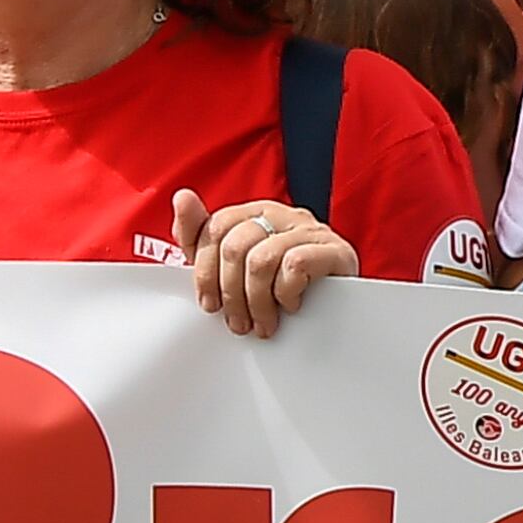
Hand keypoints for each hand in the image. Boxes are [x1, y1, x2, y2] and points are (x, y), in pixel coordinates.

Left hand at [174, 187, 355, 337]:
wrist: (340, 307)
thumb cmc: (284, 286)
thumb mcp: (234, 265)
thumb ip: (203, 234)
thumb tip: (182, 197)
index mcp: (256, 212)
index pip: (216, 227)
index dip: (206, 270)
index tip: (210, 305)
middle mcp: (283, 213)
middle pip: (235, 246)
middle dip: (230, 293)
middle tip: (239, 324)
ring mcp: (310, 230)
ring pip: (261, 260)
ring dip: (256, 301)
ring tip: (263, 324)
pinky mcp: (335, 250)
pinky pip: (295, 266)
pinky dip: (286, 293)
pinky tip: (291, 306)